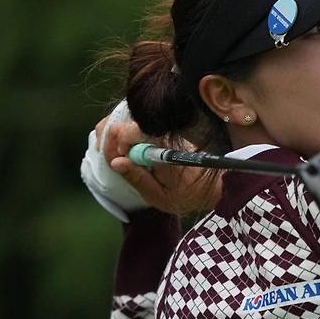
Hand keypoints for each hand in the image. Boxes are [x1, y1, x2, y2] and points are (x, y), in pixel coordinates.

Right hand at [105, 123, 223, 215]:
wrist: (211, 185)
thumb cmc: (186, 194)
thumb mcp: (161, 196)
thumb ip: (138, 179)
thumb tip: (115, 162)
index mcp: (159, 147)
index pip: (126, 132)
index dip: (114, 147)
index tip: (116, 163)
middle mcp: (157, 132)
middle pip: (118, 123)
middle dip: (108, 142)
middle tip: (114, 161)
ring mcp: (155, 130)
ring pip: (121, 122)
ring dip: (112, 140)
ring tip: (117, 158)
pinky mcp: (154, 131)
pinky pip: (129, 128)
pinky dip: (121, 139)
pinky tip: (123, 154)